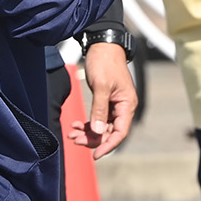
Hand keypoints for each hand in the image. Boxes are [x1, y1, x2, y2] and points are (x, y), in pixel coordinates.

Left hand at [67, 43, 137, 158]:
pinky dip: (87, 124)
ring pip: (101, 127)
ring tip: (72, 133)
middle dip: (92, 138)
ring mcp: (114, 105)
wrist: (102, 45)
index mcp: (127, 105)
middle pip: (109, 132)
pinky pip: (98, 119)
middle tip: (75, 140)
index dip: (107, 145)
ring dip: (88, 132)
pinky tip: (76, 125)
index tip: (94, 155)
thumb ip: (99, 109)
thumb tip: (97, 131)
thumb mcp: (102, 86)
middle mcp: (123, 107)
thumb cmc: (106, 62)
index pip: (120, 133)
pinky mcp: (106, 101)